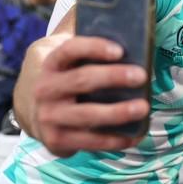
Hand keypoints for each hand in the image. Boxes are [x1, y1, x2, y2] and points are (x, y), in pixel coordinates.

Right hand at [32, 36, 149, 156]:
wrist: (39, 113)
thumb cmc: (71, 80)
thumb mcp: (74, 63)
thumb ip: (95, 52)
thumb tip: (136, 42)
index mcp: (52, 63)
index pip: (70, 50)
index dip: (94, 48)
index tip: (120, 51)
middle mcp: (46, 89)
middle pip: (82, 80)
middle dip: (113, 77)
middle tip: (141, 76)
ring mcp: (49, 116)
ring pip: (87, 114)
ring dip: (117, 112)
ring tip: (143, 108)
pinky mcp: (56, 140)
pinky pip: (89, 141)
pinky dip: (114, 139)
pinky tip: (135, 135)